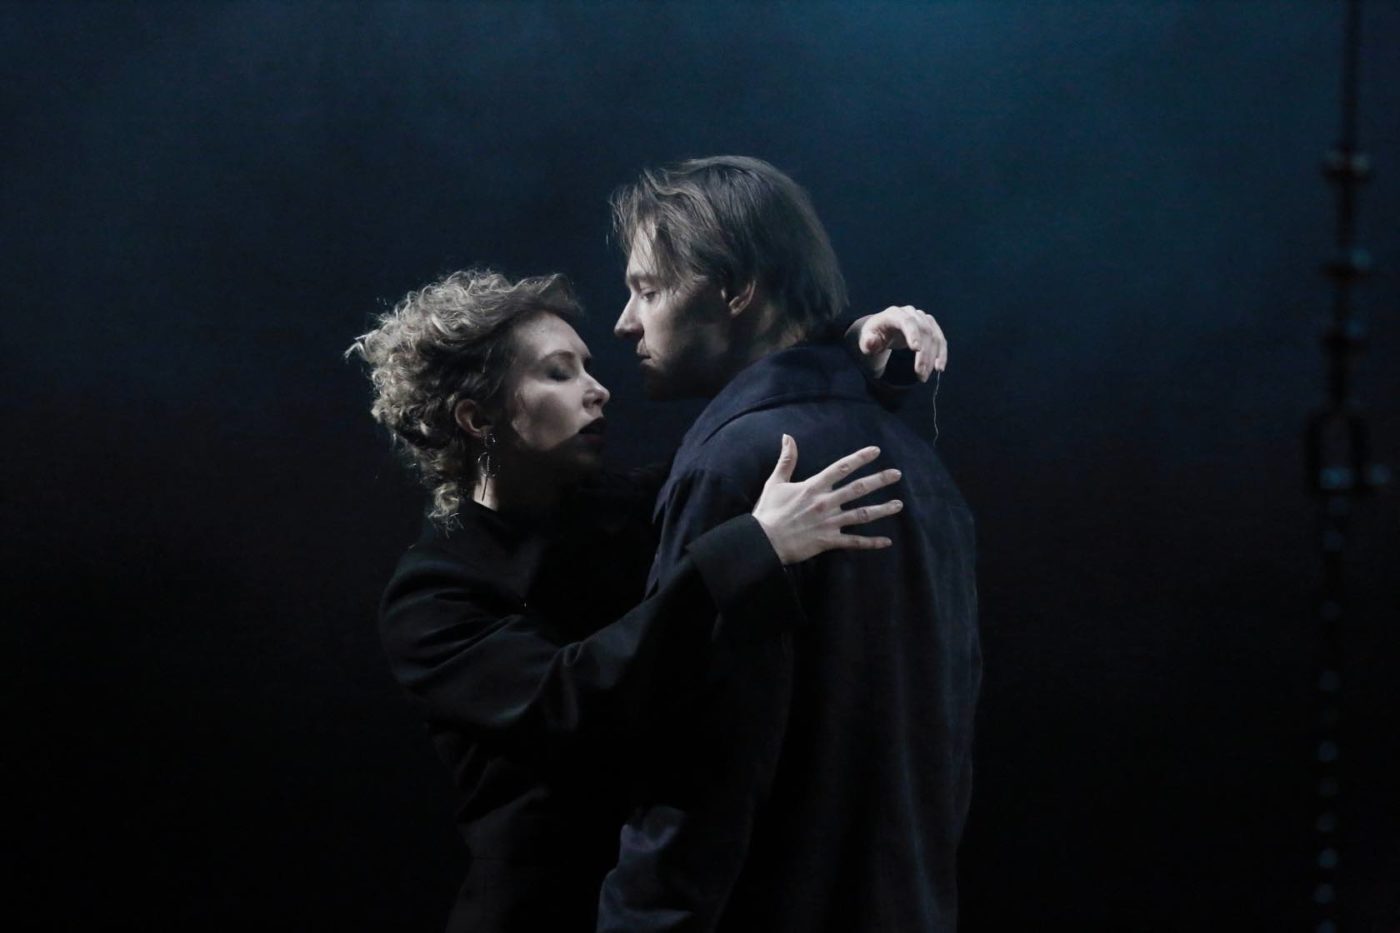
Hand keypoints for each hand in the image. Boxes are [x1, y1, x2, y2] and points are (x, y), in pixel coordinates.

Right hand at [752, 435, 902, 564]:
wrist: (763, 541)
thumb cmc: (768, 512)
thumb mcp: (775, 483)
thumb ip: (786, 460)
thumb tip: (788, 437)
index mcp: (813, 487)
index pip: (841, 468)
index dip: (860, 458)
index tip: (876, 451)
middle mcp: (825, 503)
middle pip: (858, 489)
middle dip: (879, 480)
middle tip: (897, 474)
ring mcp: (829, 523)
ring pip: (861, 515)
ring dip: (882, 509)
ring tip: (898, 504)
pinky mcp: (828, 541)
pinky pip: (854, 542)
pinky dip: (871, 543)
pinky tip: (886, 542)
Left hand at [846, 305, 947, 381]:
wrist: (882, 329)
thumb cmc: (873, 336)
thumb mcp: (865, 340)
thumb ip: (868, 342)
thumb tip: (873, 342)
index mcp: (894, 314)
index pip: (906, 321)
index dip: (913, 333)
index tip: (916, 350)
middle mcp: (910, 313)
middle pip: (923, 331)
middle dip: (923, 354)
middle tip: (920, 374)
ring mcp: (922, 318)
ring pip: (934, 336)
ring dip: (933, 357)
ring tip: (926, 375)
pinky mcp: (930, 326)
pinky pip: (940, 339)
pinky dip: (941, 353)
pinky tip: (939, 368)